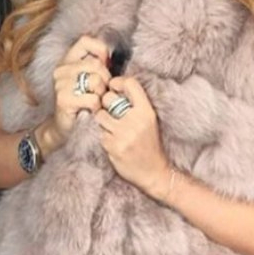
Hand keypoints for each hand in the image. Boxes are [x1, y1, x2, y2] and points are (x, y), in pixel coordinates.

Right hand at [49, 35, 111, 145]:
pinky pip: (93, 99)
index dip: (100, 50)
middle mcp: (61, 70)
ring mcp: (61, 84)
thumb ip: (97, 65)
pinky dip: (96, 107)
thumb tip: (109, 55)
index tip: (105, 65)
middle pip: (97, 64)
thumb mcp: (89, 79)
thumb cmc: (82, 102)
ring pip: (96, 81)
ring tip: (95, 101)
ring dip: (101, 94)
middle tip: (101, 91)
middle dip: (106, 79)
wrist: (64, 128)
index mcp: (67, 60)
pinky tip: (90, 110)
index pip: (85, 41)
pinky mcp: (64, 99)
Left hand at [95, 76, 171, 195]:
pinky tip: (113, 142)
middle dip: (105, 103)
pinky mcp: (113, 146)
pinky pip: (99, 133)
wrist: (154, 172)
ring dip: (102, 121)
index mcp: (147, 111)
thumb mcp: (149, 121)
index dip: (117, 82)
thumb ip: (135, 104)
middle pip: (108, 97)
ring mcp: (123, 134)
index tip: (113, 87)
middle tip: (111, 112)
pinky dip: (103, 136)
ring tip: (111, 128)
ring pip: (100, 115)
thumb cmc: (149, 144)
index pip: (130, 83)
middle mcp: (136, 120)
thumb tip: (113, 87)